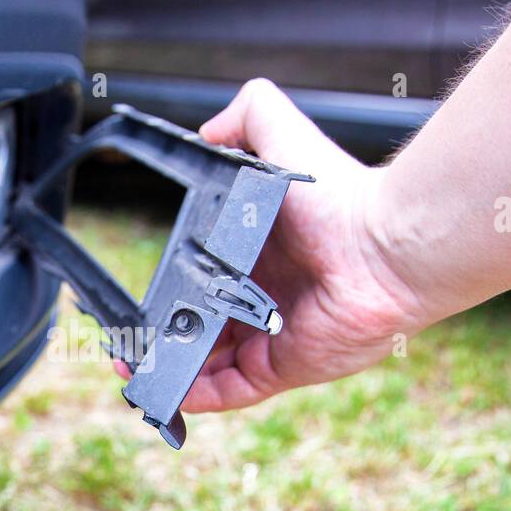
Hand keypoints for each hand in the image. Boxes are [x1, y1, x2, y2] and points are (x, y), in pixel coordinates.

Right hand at [132, 79, 429, 413]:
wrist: (383, 245)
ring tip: (132, 370)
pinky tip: (166, 389)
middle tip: (127, 343)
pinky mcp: (282, 367)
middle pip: (201, 329)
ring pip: (209, 365)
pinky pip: (231, 390)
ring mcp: (272, 337)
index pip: (205, 281)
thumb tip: (207, 129)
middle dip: (162, 339)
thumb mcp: (282, 136)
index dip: (170, 294)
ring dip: (170, 370)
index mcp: (259, 254)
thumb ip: (248, 115)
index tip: (138, 300)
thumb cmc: (338, 195)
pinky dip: (196, 395)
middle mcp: (264, 298)